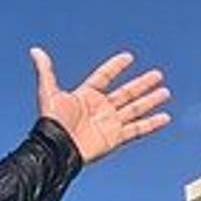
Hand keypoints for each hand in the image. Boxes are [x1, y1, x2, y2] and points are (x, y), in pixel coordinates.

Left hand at [29, 47, 170, 165]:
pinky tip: (165, 117)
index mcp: (86, 95)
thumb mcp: (49, 93)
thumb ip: (46, 71)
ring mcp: (109, 123)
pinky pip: (138, 129)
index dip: (115, 67)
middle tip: (158, 75)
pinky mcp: (115, 138)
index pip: (104, 77)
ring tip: (165, 92)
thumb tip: (35, 50)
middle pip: (126, 93)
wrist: (57, 150)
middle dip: (142, 84)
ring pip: (135, 109)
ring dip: (150, 101)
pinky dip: (152, 124)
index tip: (128, 57)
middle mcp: (100, 108)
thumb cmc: (52, 123)